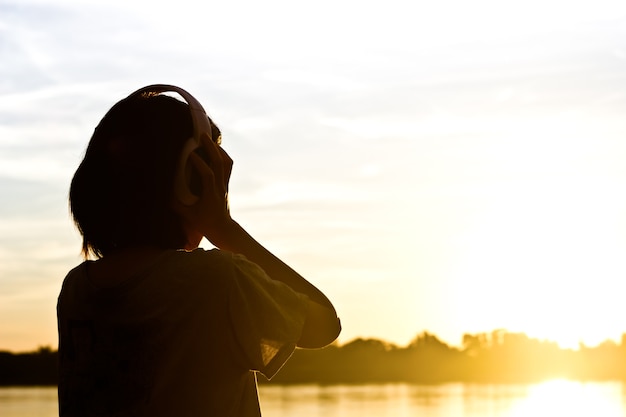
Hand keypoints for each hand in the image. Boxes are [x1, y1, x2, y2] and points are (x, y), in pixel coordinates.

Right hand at [174, 133, 234, 247]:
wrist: (223, 228)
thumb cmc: (203, 223)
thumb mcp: (187, 214)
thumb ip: (175, 203)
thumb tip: (161, 192)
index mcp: (210, 195)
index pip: (207, 176)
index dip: (199, 163)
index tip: (189, 154)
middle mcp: (219, 187)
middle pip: (219, 164)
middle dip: (211, 148)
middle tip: (201, 135)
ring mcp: (225, 185)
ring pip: (226, 163)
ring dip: (217, 149)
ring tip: (208, 139)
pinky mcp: (226, 183)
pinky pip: (227, 166)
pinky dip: (222, 155)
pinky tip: (214, 148)